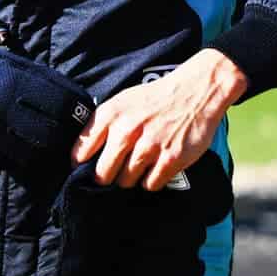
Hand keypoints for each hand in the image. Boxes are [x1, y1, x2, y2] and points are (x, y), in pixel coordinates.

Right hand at [0, 35, 95, 178]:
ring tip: (52, 146)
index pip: (62, 106)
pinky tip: (28, 150)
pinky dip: (26, 159)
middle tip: (71, 137)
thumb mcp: (15, 66)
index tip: (82, 118)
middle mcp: (2, 110)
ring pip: (35, 155)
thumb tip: (83, 105)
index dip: (78, 114)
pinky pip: (13, 163)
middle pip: (52, 135)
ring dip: (48, 152)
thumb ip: (48, 84)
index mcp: (14, 83)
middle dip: (67, 138)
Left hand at [72, 49, 246, 189]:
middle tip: (114, 173)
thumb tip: (82, 156)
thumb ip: (101, 126)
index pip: (81, 152)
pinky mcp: (171, 159)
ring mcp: (150, 146)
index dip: (80, 166)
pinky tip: (155, 168)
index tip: (82, 171)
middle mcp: (127, 131)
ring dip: (130, 179)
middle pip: (103, 174)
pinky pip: (150, 184)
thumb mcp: (122, 102)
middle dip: (106, 177)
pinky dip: (151, 180)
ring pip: (126, 181)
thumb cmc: (155, 99)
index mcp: (111, 115)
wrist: (196, 91)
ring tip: (139, 166)